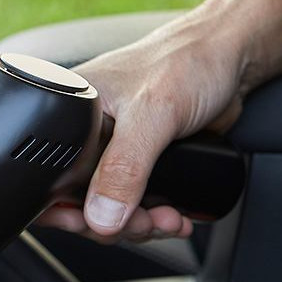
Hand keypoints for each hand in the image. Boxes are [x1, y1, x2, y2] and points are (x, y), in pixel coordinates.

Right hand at [38, 15, 246, 243]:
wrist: (233, 56)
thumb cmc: (188, 60)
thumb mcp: (150, 114)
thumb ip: (124, 168)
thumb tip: (101, 216)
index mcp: (70, 114)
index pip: (48, 175)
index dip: (62, 208)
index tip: (87, 225)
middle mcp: (88, 135)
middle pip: (81, 201)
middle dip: (112, 222)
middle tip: (140, 224)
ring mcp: (116, 151)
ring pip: (111, 208)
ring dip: (139, 224)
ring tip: (167, 220)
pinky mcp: (143, 163)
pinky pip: (137, 203)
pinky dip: (155, 217)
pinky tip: (174, 217)